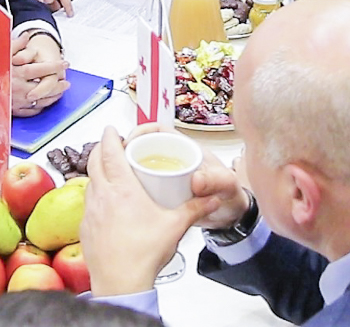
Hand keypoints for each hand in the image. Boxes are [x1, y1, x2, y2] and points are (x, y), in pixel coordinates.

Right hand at [11, 32, 68, 116]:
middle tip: (66, 81)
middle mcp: (19, 89)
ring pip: (40, 100)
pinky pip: (30, 111)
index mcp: (17, 74)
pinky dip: (39, 107)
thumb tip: (26, 37)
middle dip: (58, 84)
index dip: (55, 66)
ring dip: (52, 96)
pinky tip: (43, 104)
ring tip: (59, 92)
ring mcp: (17, 101)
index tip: (63, 64)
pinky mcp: (12, 110)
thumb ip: (14, 45)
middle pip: (45, 86)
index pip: (42, 69)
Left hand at [81, 126, 223, 296]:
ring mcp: (90, 211)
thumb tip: (213, 198)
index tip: (113, 129)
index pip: (110, 151)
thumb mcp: (175, 226)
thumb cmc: (144, 253)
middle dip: (101, 148)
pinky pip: (87, 203)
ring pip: (89, 181)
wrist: (121, 282)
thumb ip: (196, 209)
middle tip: (111, 145)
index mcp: (122, 188)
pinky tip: (106, 204)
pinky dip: (95, 195)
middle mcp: (101, 195)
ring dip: (97, 171)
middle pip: (94, 161)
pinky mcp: (85, 227)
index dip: (110, 136)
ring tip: (111, 173)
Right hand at [127, 124, 249, 229]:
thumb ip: (214, 180)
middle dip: (126, 154)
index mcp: (185, 148)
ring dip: (127, 175)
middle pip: (142, 149)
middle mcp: (172, 160)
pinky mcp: (161, 194)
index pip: (157, 131)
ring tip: (118, 185)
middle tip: (117, 167)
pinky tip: (128, 201)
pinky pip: (142, 189)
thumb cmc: (231, 193)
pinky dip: (133, 193)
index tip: (129, 141)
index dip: (141, 132)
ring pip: (139, 170)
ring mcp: (165, 177)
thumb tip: (196, 181)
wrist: (232, 217)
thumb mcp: (226, 184)